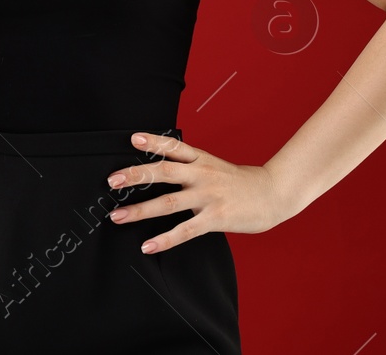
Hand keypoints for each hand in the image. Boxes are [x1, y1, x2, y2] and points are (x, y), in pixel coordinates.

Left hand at [104, 132, 295, 254]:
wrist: (273, 194)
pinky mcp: (215, 218)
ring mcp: (208, 196)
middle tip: (112, 181)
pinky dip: (164, 238)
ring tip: (117, 216)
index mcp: (201, 159)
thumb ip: (191, 165)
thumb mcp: (215, 166)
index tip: (132, 138)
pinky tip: (147, 246)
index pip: (174, 146)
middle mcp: (202, 174)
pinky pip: (185, 230)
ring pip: (168, 203)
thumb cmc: (241, 182)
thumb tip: (162, 167)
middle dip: (136, 175)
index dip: (153, 141)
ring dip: (140, 210)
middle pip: (164, 171)